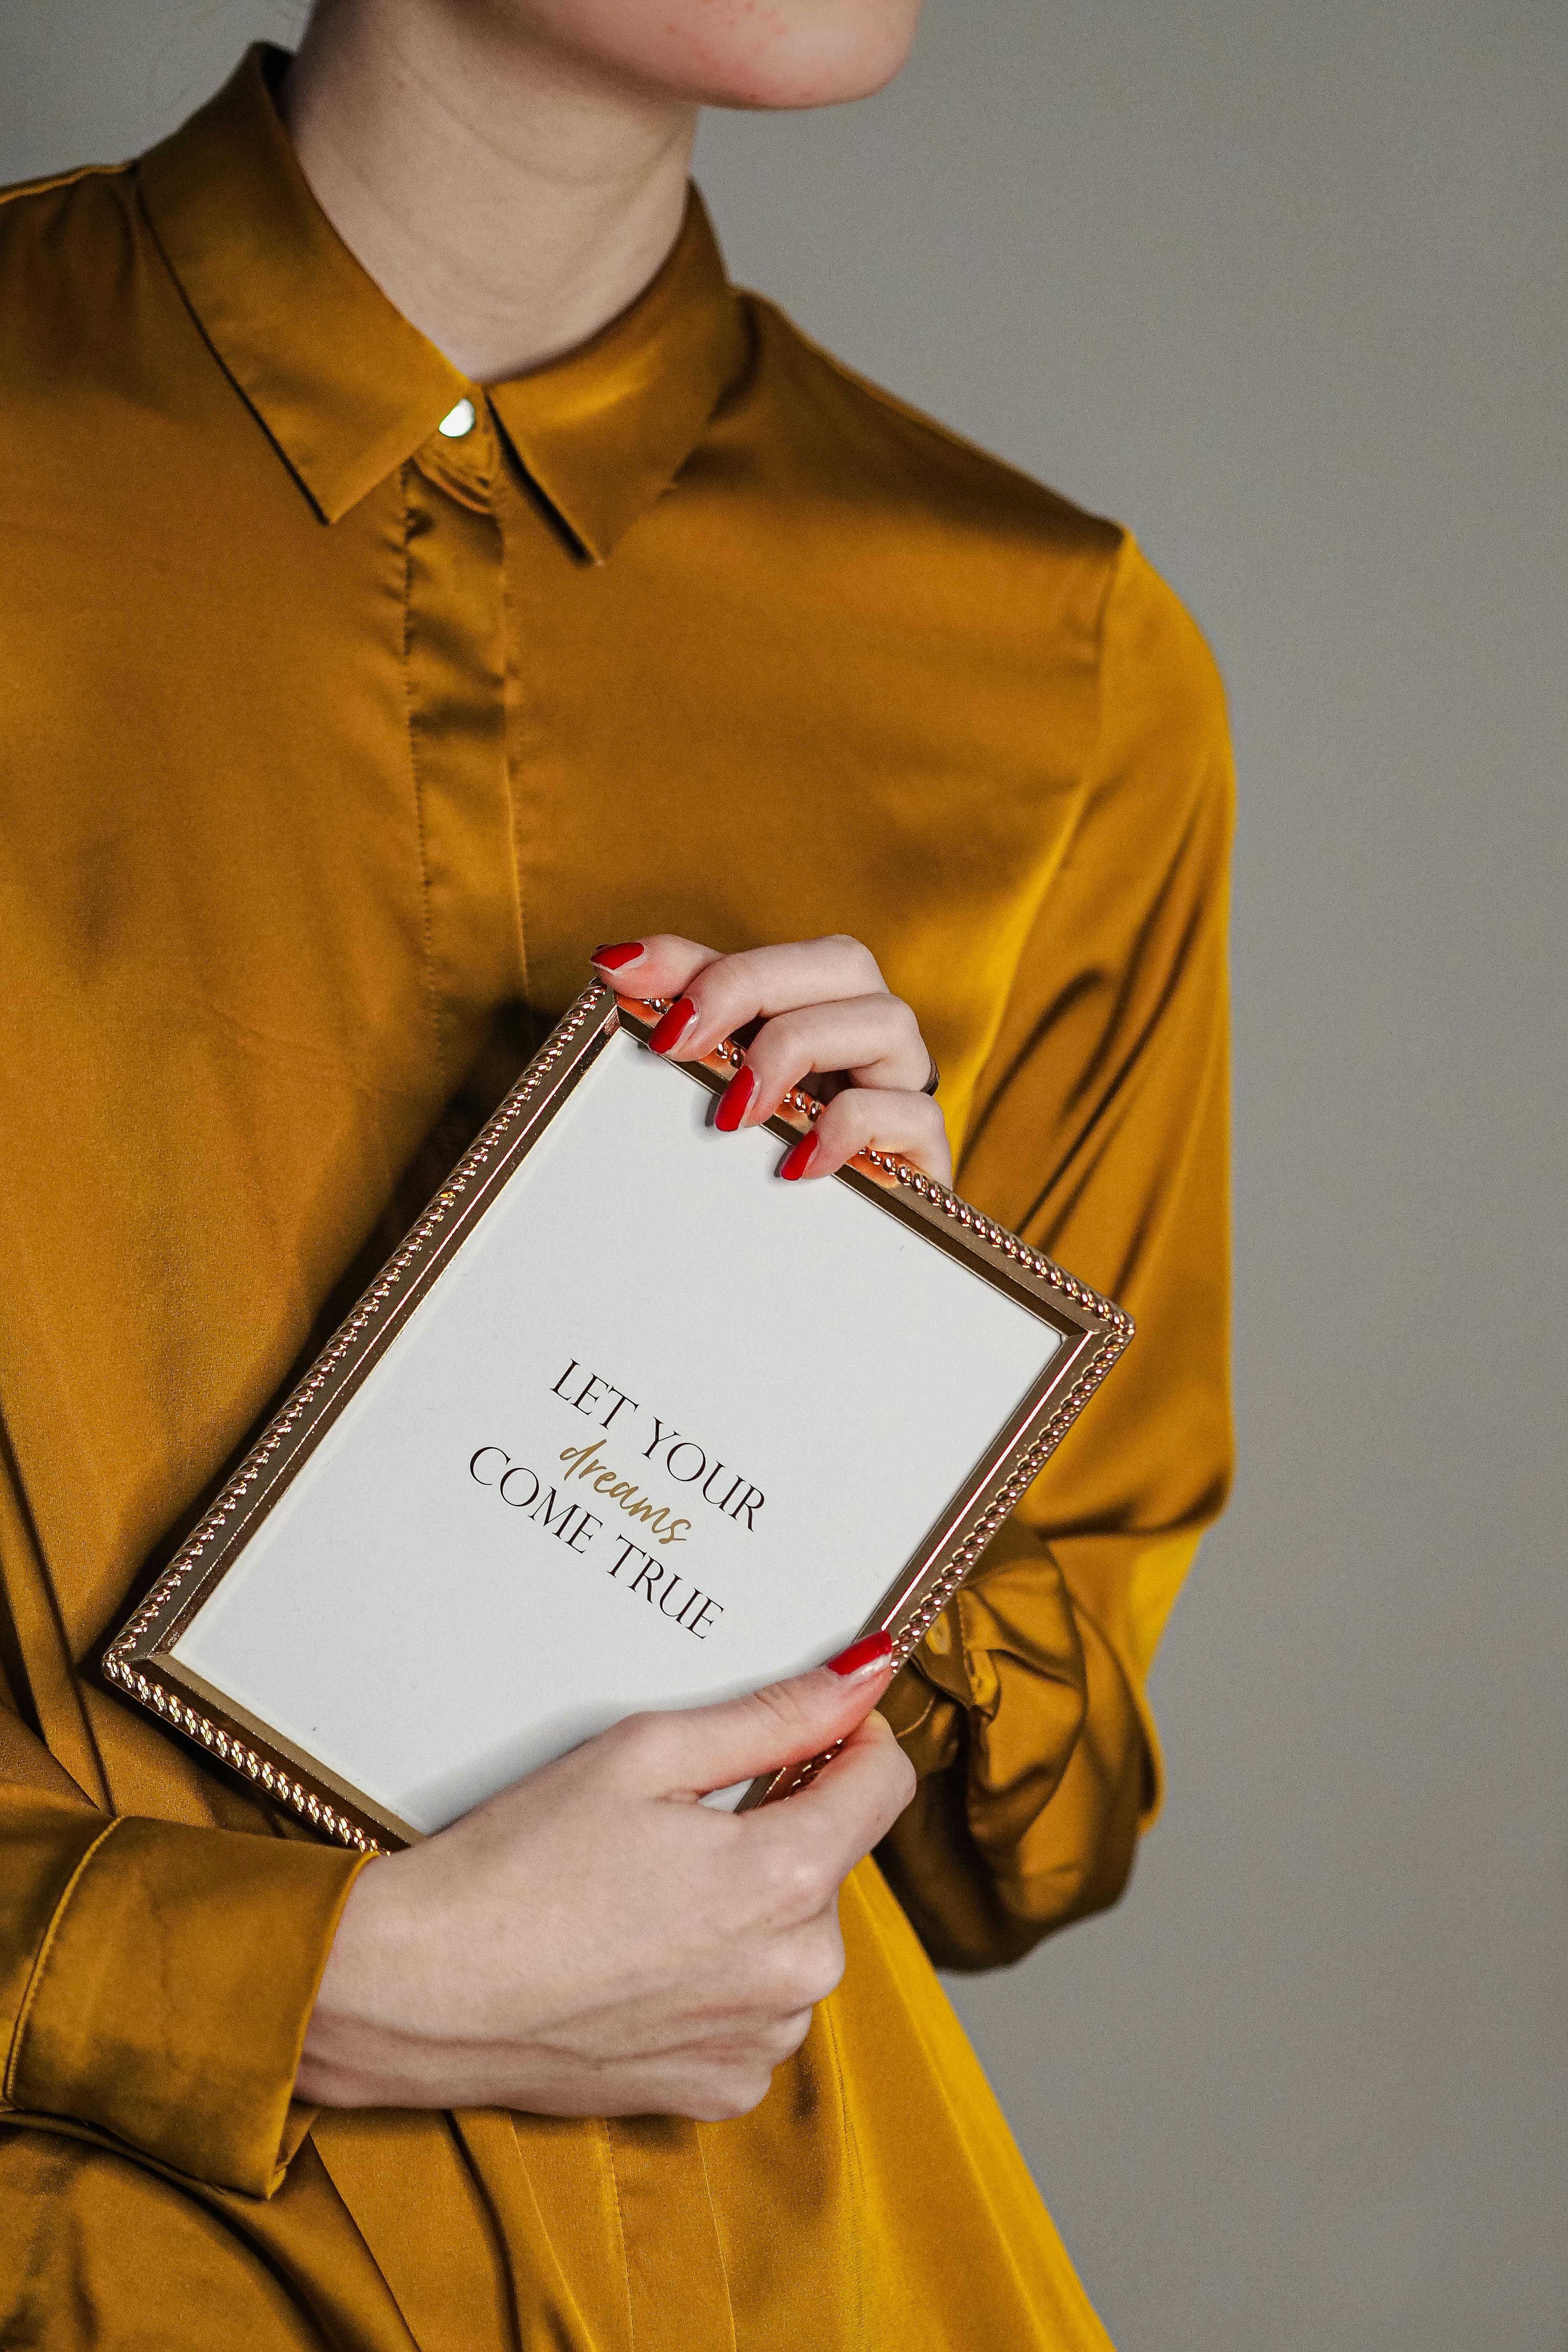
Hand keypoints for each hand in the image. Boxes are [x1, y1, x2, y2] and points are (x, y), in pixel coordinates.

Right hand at [297, 1645, 913, 2119]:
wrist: (418, 1991)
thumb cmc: (519, 1862)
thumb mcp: (646, 1752)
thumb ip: (775, 1714)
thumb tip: (868, 1673)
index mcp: (788, 1879)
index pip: (885, 1783)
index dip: (850, 1736)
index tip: (808, 1722)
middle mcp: (797, 1973)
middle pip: (832, 1861)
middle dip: (779, 1825)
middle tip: (676, 1818)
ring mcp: (761, 2042)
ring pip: (795, 1938)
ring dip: (749, 1905)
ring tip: (644, 1892)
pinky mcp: (721, 2091)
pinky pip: (756, 2009)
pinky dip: (718, 1977)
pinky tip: (640, 1956)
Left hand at [590, 933, 951, 1186]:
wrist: (810, 1278)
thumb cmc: (753, 1164)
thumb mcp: (711, 1084)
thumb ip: (679, 1014)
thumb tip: (611, 960)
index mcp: (819, 1008)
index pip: (775, 953)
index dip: (704, 963)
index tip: (626, 987)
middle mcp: (870, 1033)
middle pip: (845, 962)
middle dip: (750, 987)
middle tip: (679, 1044)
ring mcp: (904, 1087)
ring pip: (888, 1021)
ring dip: (796, 1049)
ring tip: (734, 1111)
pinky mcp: (925, 1151)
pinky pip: (914, 1112)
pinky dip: (848, 1127)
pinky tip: (793, 1166)